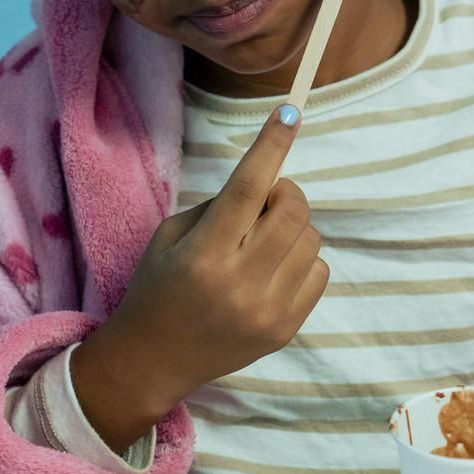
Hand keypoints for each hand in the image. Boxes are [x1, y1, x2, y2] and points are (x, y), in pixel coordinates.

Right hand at [72, 103, 327, 450]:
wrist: (154, 361)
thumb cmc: (157, 288)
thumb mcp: (171, 236)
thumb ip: (221, 207)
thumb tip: (270, 182)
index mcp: (204, 254)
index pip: (248, 187)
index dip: (271, 145)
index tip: (290, 113)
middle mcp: (240, 282)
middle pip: (292, 212)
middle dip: (285, 192)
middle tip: (265, 199)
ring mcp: (268, 310)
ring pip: (311, 240)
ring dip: (292, 227)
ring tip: (262, 240)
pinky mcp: (286, 329)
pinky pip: (319, 272)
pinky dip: (301, 259)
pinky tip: (272, 269)